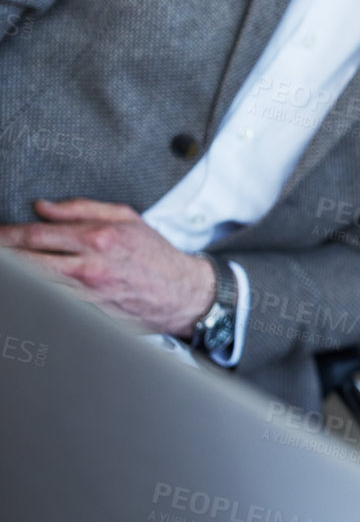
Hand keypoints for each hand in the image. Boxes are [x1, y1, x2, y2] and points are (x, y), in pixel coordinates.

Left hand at [0, 198, 215, 335]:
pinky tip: (30, 287)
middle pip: (27, 262)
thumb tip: (43, 207)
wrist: (181, 292)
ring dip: (17, 277)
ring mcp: (87, 294)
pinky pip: (52, 303)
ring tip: (9, 267)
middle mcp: (90, 267)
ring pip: (35, 285)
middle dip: (5, 255)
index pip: (38, 234)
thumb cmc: (154, 254)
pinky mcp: (88, 314)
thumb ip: (81, 209)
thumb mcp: (126, 218)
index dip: (8, 233)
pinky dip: (36, 294)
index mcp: (99, 238)